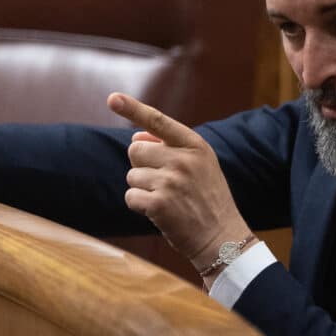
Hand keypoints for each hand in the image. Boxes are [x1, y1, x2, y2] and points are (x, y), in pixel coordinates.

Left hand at [108, 93, 251, 278]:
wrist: (222, 237)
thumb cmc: (207, 199)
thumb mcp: (200, 166)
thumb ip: (171, 147)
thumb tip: (136, 136)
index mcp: (196, 146)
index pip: (158, 121)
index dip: (133, 108)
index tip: (113, 98)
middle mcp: (184, 160)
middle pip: (136, 150)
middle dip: (142, 166)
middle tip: (164, 183)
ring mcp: (172, 182)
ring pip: (131, 176)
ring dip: (142, 189)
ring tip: (168, 200)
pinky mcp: (160, 204)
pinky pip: (130, 196)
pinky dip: (139, 206)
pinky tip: (160, 213)